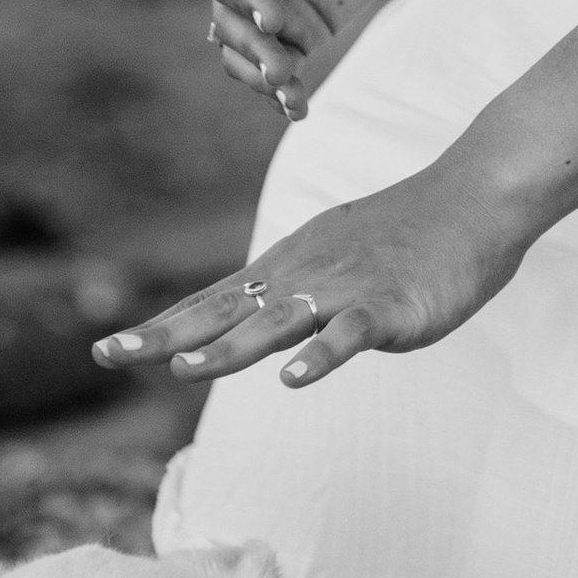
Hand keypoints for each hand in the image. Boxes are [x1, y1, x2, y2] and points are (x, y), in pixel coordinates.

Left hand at [92, 164, 526, 390]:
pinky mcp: (390, 304)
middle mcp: (303, 275)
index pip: (212, 302)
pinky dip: (322, 355)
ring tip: (184, 368)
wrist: (472, 197)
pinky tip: (294, 379)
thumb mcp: (332, 259)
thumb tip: (249, 329)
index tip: (106, 349)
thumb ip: (290, 295)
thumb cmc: (404, 233)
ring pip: (278, 319)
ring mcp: (345, 288)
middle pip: (225, 309)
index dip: (159, 327)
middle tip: (108, 353)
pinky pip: (350, 332)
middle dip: (165, 335)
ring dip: (230, 345)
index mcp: (288, 268)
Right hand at [199, 0, 423, 117]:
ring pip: (249, 53)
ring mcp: (270, 6)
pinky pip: (284, 67)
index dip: (245, 0)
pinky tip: (295, 109)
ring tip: (288, 96)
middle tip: (280, 69)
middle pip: (232, 22)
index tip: (274, 17)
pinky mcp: (300, 30)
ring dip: (261, 77)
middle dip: (253, 48)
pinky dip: (284, 92)